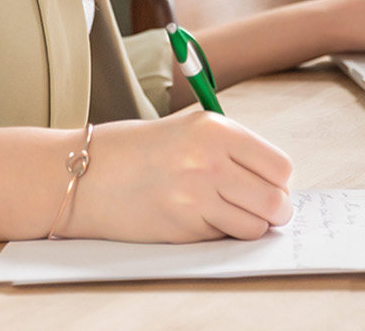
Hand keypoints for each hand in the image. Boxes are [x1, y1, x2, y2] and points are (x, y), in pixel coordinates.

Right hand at [62, 111, 293, 242]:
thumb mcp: (188, 128)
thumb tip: (276, 179)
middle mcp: (209, 161)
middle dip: (275, 209)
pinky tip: (200, 218)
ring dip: (251, 225)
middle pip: (275, 200)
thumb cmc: (137, 150)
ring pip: (256, 225)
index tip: (269, 185)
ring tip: (230, 213)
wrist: (84, 174)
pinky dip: (221, 233)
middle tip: (263, 208)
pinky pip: (224, 237)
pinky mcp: (183, 227)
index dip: (279, 181)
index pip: (280, 167)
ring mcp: (196, 197)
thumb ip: (232, 147)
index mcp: (215, 130)